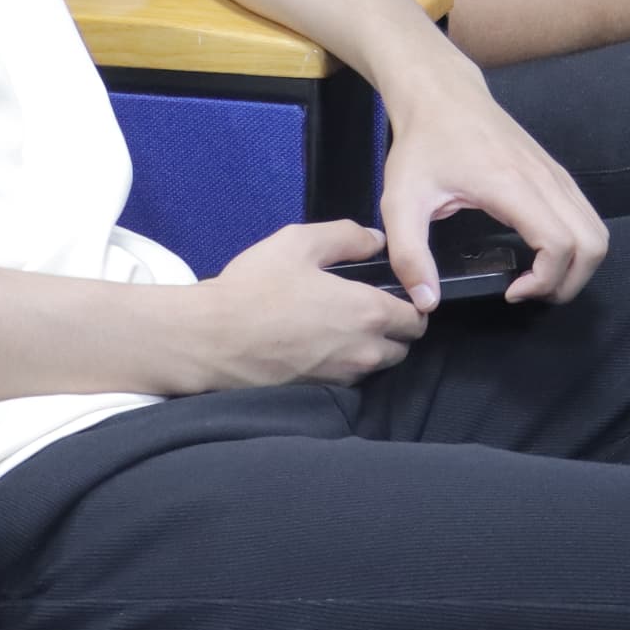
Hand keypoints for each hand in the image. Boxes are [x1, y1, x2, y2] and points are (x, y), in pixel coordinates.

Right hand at [190, 222, 427, 387]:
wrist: (213, 338)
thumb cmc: (255, 288)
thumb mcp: (298, 243)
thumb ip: (346, 237)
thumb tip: (375, 240)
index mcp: (368, 312)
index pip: (417, 318)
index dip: (410, 303)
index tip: (392, 292)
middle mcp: (364, 351)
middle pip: (403, 347)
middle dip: (395, 329)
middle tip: (367, 307)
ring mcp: (343, 376)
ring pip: (377, 365)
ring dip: (372, 348)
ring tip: (342, 326)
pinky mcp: (322, 393)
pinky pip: (350, 378)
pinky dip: (346, 363)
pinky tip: (321, 344)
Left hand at [378, 81, 607, 307]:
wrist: (441, 93)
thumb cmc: (422, 143)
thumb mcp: (399, 201)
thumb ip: (409, 254)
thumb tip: (426, 302)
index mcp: (511, 185)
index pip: (560, 244)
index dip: (545, 281)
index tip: (511, 292)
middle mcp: (544, 178)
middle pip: (593, 244)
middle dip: (570, 282)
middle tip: (531, 293)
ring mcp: (554, 173)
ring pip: (596, 230)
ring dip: (579, 266)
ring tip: (538, 279)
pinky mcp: (555, 172)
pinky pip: (585, 216)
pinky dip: (577, 245)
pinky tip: (540, 253)